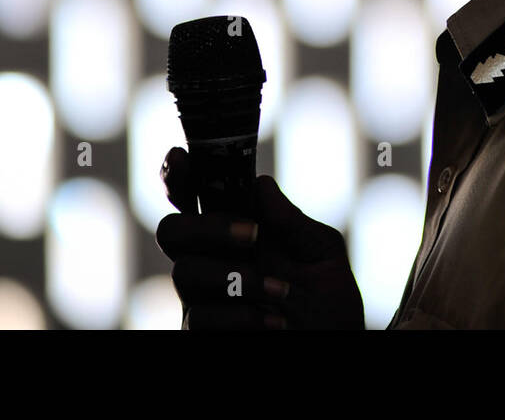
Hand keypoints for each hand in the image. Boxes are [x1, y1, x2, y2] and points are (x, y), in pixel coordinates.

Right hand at [156, 147, 365, 329]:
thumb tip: (261, 184)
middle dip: (207, 227)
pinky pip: (199, 318)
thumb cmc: (328, 302)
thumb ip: (293, 222)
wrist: (333, 347)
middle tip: (253, 234)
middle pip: (171, 231)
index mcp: (236, 232)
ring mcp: (203, 300)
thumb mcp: (323, 255)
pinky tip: (275, 322)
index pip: (195, 198)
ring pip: (183, 273)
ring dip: (236, 278)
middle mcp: (212, 261)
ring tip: (282, 292)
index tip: (182, 158)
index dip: (178, 176)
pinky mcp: (203, 331)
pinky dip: (243, 316)